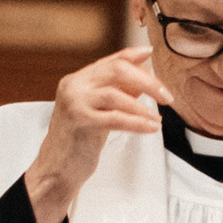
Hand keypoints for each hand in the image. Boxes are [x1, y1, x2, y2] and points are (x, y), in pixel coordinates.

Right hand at [25, 46, 172, 222]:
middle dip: (147, 81)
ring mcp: (75, 102)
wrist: (56, 169)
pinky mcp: (80, 121)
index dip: (133, 55)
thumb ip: (118, 92)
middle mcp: (74, 86)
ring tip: (157, 119)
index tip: (151, 53)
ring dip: (143, 107)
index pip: (111, 60)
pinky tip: (150, 128)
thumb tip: (146, 77)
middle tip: (166, 96)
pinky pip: (116, 118)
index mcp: (77, 80)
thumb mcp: (98, 110)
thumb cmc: (78, 141)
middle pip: (117, 70)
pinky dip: (137, 123)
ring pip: (117, 95)